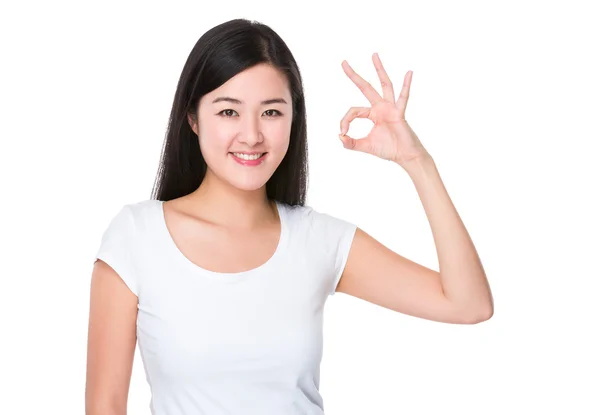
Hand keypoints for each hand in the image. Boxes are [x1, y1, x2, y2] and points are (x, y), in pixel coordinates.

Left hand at [339, 53, 430, 167]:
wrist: (405, 156)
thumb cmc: (389, 149)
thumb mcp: (365, 146)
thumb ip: (350, 143)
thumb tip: (338, 136)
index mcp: (373, 114)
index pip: (353, 110)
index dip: (345, 121)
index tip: (343, 133)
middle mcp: (381, 107)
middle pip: (365, 87)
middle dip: (354, 75)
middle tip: (343, 62)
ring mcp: (391, 108)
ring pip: (384, 85)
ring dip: (379, 70)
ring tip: (373, 55)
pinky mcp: (399, 113)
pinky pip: (403, 98)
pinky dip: (406, 86)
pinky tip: (409, 73)